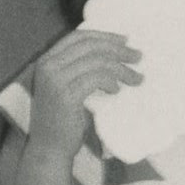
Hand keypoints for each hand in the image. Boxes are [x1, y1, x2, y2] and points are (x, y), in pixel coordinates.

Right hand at [28, 29, 140, 159]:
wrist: (50, 149)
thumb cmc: (63, 120)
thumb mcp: (68, 88)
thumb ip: (80, 70)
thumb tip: (114, 53)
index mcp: (46, 60)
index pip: (78, 37)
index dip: (104, 36)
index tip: (125, 40)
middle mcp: (47, 66)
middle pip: (90, 46)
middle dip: (118, 49)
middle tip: (138, 57)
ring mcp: (54, 80)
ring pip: (97, 62)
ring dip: (121, 69)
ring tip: (136, 79)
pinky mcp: (65, 95)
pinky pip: (96, 78)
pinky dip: (110, 82)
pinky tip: (117, 91)